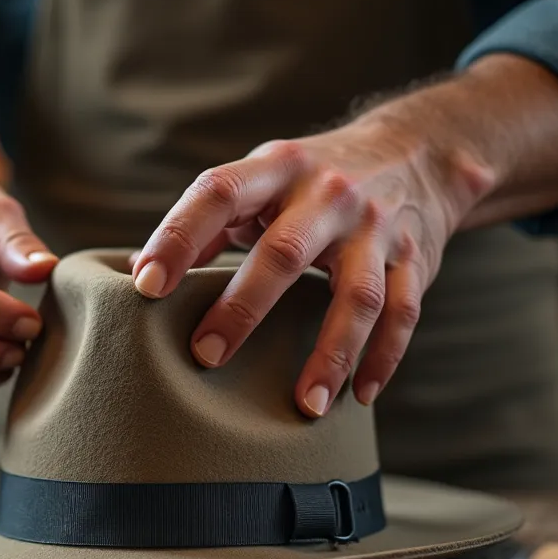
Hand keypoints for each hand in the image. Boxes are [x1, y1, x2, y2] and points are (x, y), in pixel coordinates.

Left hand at [131, 118, 493, 417]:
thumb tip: (141, 271)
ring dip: (331, 354)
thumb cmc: (311, 182)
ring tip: (303, 406)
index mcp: (277, 168)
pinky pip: (401, 316)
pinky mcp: (414, 260)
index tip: (146, 285)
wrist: (416, 153)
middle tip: (205, 356)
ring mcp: (376, 229)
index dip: (178, 236)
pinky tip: (357, 397)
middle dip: (242, 309)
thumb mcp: (262, 178)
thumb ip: (209, 221)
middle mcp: (328, 195)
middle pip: (283, 253)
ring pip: (356, 297)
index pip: (218, 193)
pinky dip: (381, 358)